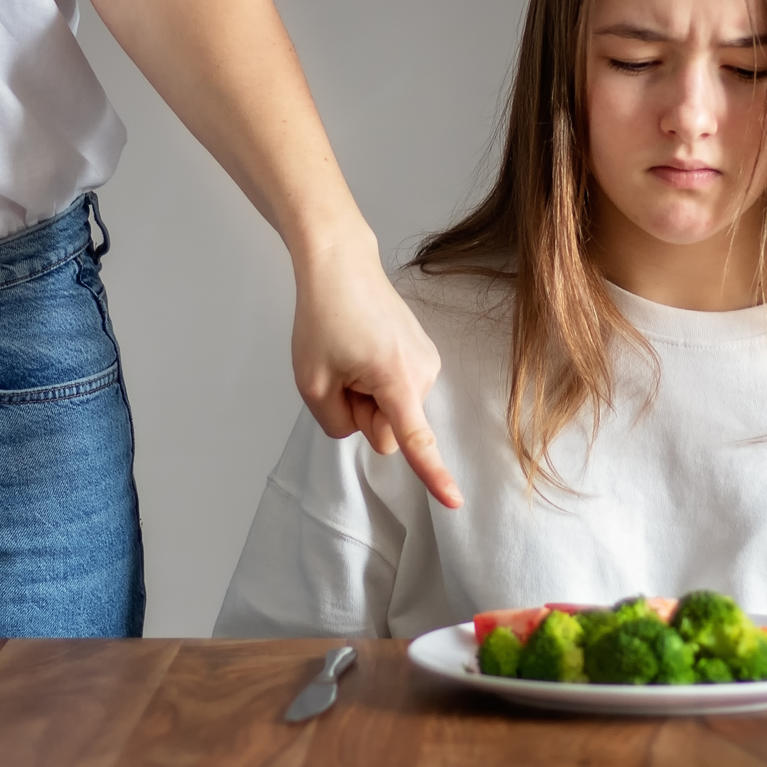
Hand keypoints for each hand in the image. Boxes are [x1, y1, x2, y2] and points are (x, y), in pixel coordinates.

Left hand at [291, 232, 462, 508]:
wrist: (341, 266)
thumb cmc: (324, 318)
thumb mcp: (312, 383)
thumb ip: (337, 425)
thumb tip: (366, 428)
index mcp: (395, 379)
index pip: (415, 440)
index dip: (434, 475)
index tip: (454, 501)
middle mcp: (422, 372)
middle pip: (389, 431)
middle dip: (362, 414)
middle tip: (340, 374)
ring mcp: (427, 363)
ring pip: (393, 411)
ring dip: (367, 395)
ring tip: (351, 355)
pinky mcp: (424, 356)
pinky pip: (397, 392)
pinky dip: (376, 381)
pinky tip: (363, 349)